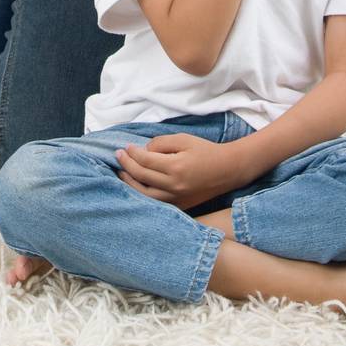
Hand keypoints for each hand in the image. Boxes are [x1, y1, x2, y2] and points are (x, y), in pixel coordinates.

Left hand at [116, 133, 243, 209]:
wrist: (227, 170)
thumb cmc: (205, 151)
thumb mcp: (183, 139)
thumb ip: (161, 143)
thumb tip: (144, 150)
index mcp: (175, 167)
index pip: (145, 160)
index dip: (132, 153)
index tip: (125, 147)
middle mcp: (174, 186)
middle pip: (142, 177)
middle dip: (127, 165)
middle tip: (118, 155)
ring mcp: (176, 199)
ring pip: (145, 195)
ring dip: (130, 183)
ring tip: (121, 173)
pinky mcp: (180, 206)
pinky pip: (156, 203)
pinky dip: (142, 196)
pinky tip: (136, 187)